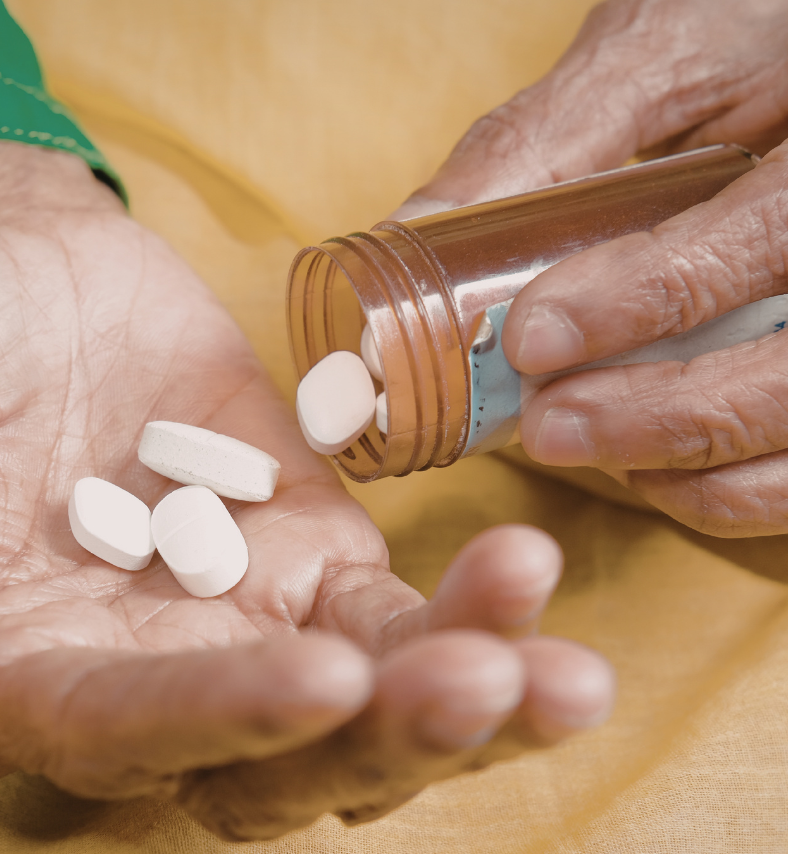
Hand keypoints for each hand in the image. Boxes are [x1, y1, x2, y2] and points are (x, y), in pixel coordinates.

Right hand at [0, 136, 611, 838]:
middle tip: (482, 686)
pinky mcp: (314, 562)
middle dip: (381, 739)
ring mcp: (243, 629)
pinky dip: (472, 612)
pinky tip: (531, 579)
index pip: (117, 735)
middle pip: (275, 764)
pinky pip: (405, 613)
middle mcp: (139, 688)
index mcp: (12, 683)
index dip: (214, 718)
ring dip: (463, 697)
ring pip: (366, 707)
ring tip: (556, 669)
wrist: (1, 278)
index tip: (316, 675)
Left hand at [394, 0, 787, 535]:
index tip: (533, 337)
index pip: (773, 233)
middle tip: (545, 427)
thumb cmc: (751, 36)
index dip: (650, 295)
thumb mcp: (660, 57)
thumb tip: (419, 220)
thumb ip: (550, 140)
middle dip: (662, 413)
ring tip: (574, 445)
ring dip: (684, 464)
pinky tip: (644, 466)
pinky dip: (721, 490)